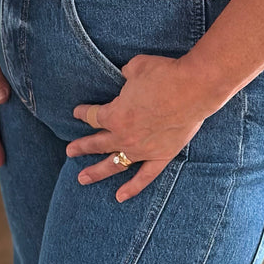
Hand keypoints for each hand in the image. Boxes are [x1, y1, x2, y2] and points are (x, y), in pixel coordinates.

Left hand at [67, 53, 208, 201]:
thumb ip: (126, 75)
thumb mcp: (136, 67)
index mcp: (115, 115)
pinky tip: (119, 196)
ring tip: (82, 178)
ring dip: (97, 171)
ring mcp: (142, 150)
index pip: (93, 116)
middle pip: (97, 143)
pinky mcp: (161, 156)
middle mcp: (124, 136)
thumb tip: (126, 75)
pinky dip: (132, 188)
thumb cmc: (164, 74)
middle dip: (82, 147)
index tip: (78, 112)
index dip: (84, 113)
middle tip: (70, 151)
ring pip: (115, 164)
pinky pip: (144, 177)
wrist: (193, 88)